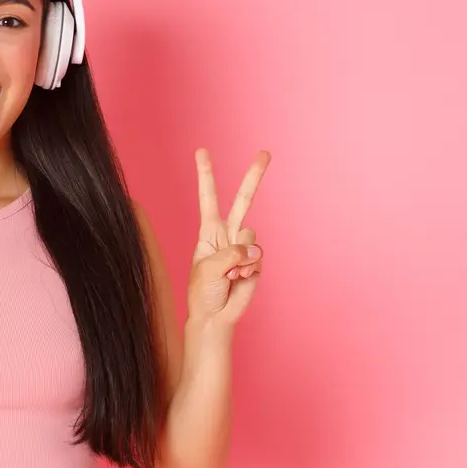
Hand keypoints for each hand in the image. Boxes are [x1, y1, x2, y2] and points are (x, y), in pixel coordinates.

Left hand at [187, 148, 270, 326]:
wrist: (215, 316)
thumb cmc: (202, 292)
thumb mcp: (208, 269)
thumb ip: (231, 253)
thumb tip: (254, 250)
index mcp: (209, 232)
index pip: (208, 198)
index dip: (206, 175)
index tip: (201, 151)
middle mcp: (227, 234)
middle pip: (243, 200)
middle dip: (254, 177)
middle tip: (265, 153)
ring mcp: (243, 247)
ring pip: (252, 236)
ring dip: (241, 258)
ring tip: (229, 274)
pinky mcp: (256, 261)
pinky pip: (259, 257)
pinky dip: (250, 268)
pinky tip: (239, 278)